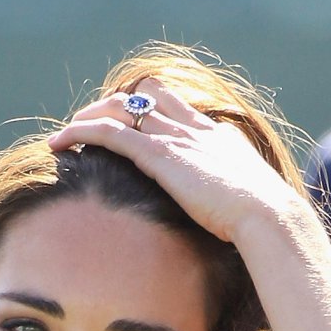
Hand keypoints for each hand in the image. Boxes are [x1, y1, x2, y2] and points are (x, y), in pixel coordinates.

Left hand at [47, 79, 301, 247]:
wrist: (269, 217)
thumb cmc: (263, 227)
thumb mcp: (244, 211)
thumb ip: (227, 210)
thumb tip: (224, 235)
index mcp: (216, 137)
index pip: (174, 106)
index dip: (146, 111)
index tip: (127, 128)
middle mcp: (194, 128)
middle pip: (145, 95)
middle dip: (114, 107)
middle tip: (90, 127)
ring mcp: (177, 138)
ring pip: (121, 107)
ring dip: (89, 117)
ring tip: (65, 136)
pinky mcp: (161, 153)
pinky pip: (110, 131)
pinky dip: (81, 131)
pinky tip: (60, 143)